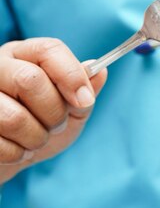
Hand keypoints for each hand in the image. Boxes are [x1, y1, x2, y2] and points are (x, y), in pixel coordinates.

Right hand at [0, 38, 106, 182]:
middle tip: (56, 125)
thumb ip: (84, 91)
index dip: (72, 75)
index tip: (85, 101)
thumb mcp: (70, 109)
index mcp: (24, 55)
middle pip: (30, 80)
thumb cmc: (41, 126)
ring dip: (36, 138)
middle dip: (54, 112)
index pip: (49, 49)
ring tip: (35, 139)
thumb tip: (100, 71)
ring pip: (14, 117)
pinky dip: (17, 154)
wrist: (10, 157)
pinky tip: (16, 149)